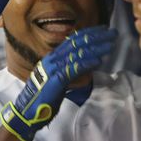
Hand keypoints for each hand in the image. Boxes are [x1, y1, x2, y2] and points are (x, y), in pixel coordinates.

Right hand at [0, 26, 116, 140]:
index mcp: (53, 57)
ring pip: (77, 54)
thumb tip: (89, 62)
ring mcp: (53, 68)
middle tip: (113, 33)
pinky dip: (86, 63)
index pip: (73, 39)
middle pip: (77, 43)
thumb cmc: (44, 97)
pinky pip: (73, 69)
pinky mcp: (55, 80)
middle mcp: (52, 59)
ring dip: (96, 48)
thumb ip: (71, 69)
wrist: (27, 111)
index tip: (104, 29)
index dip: (90, 33)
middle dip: (97, 37)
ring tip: (110, 45)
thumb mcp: (59, 79)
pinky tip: (98, 61)